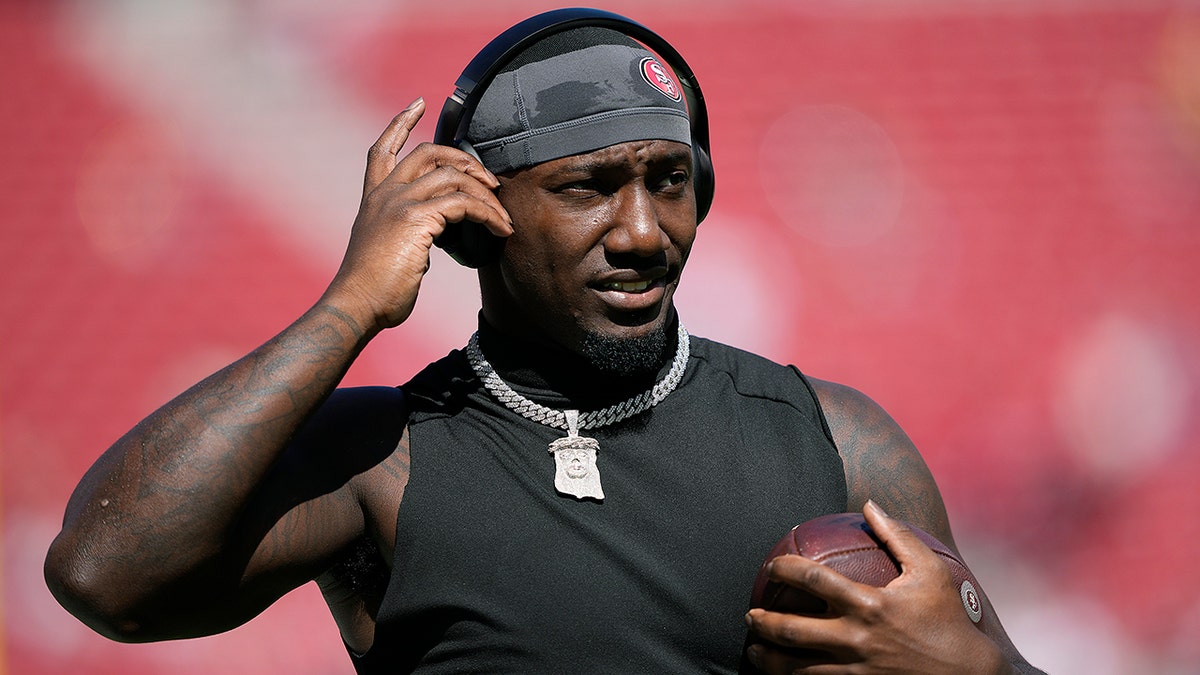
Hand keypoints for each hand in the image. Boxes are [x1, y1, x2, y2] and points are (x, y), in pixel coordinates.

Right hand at [322, 98, 512, 332]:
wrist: (356, 304)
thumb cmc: (373, 290)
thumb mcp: (386, 251)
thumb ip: (405, 233)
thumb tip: (430, 236)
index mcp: (373, 199)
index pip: (383, 149)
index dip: (400, 122)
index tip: (419, 103)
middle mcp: (385, 194)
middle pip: (429, 152)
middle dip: (466, 159)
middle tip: (491, 181)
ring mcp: (399, 202)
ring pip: (453, 176)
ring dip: (486, 195)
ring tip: (503, 218)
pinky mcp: (416, 218)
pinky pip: (463, 203)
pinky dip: (488, 214)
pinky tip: (500, 230)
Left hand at [745, 502, 1007, 673]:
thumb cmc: (949, 620)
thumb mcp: (930, 572)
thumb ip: (897, 536)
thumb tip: (869, 504)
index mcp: (870, 605)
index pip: (813, 581)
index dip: (784, 570)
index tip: (772, 567)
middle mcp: (857, 639)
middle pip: (792, 630)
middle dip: (763, 621)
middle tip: (751, 614)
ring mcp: (856, 671)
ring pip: (796, 668)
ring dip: (767, 658)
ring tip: (755, 649)